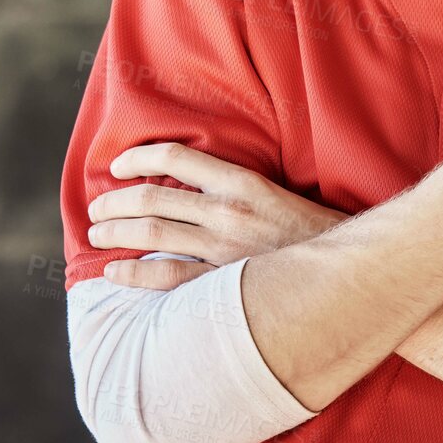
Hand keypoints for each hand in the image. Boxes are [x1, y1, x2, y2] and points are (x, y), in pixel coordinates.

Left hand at [87, 142, 348, 289]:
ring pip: (152, 235)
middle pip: (152, 199)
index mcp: (240, 182)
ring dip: (116, 232)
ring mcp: (223, 249)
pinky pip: (166, 279)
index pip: (176, 157)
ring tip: (96, 232)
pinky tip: (113, 272)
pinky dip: (133, 274)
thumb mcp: (273, 193)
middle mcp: (226, 211)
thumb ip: (231, 188)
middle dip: (115, 201)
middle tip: (96, 207)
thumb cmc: (311, 232)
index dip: (138, 157)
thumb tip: (187, 185)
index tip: (117, 166)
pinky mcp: (223, 284)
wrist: (347, 274)